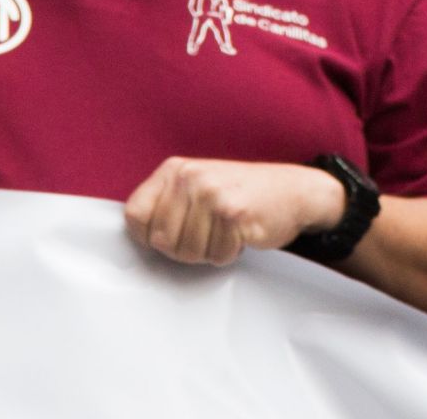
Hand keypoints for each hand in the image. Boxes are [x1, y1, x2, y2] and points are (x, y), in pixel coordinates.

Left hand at [123, 157, 344, 265]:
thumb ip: (165, 205)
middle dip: (183, 248)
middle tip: (206, 234)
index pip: (134, 215)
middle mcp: (190, 178)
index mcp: (174, 170)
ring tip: (223, 232)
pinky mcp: (234, 215)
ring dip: (207, 252)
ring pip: (187, 252)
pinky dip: (228, 254)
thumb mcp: (196, 187)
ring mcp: (212, 195)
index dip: (147, 236)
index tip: (167, 237)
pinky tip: (239, 235)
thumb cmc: (240, 193)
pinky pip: (216, 256)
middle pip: (161, 240)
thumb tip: (136, 236)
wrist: (292, 190)